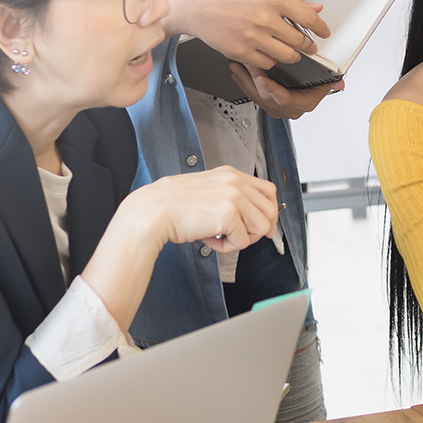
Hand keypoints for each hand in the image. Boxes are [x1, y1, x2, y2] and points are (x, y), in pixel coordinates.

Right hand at [129, 166, 279, 253]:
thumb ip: (228, 196)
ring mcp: (233, 197)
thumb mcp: (207, 190)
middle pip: (270, 210)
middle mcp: (235, 182)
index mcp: (231, 174)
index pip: (268, 191)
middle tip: (238, 238)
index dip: (270, 212)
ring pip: (261, 227)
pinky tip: (209, 240)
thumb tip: (249, 216)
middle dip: (258, 230)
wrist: (152, 212)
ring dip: (241, 240)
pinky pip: (242, 241)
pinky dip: (227, 248)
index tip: (265, 227)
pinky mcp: (228, 215)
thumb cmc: (172, 205)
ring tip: (219, 238)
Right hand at [163, 0, 330, 69]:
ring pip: (286, 56)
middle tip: (307, 46)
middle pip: (300, 41)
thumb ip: (290, 3)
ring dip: (290, 55)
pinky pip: (266, 63)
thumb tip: (315, 10)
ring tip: (287, 49)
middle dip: (307, 46)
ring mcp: (253, 37)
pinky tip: (265, 51)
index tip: (324, 32)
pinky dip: (269, 60)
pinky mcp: (240, 52)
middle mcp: (265, 18)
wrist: (193, 3)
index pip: (309, 18)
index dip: (321, 28)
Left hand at [229, 62, 342, 119]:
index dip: (272, 89)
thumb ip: (329, 82)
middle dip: (255, 78)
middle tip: (248, 63)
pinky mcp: (264, 104)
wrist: (302, 98)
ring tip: (239, 65)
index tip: (262, 79)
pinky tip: (237, 72)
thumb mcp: (323, 85)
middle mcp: (287, 109)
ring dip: (245, 79)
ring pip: (256, 95)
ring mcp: (274, 107)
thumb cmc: (312, 90)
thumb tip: (338, 82)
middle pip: (266, 95)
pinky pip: (250, 94)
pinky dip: (242, 82)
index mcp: (301, 104)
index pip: (285, 99)